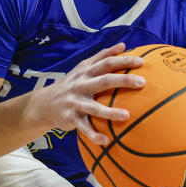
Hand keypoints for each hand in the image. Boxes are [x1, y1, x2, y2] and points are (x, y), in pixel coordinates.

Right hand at [24, 43, 145, 145]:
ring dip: (110, 112)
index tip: (141, 62)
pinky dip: (94, 134)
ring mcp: (75, 102)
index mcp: (86, 72)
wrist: (44, 104)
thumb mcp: (83, 67)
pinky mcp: (70, 118)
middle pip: (104, 80)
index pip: (106, 63)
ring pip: (94, 107)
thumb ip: (102, 56)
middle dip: (123, 80)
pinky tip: (106, 140)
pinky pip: (84, 127)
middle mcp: (81, 85)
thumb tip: (123, 45)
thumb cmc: (71, 84)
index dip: (123, 61)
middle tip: (142, 82)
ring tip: (126, 115)